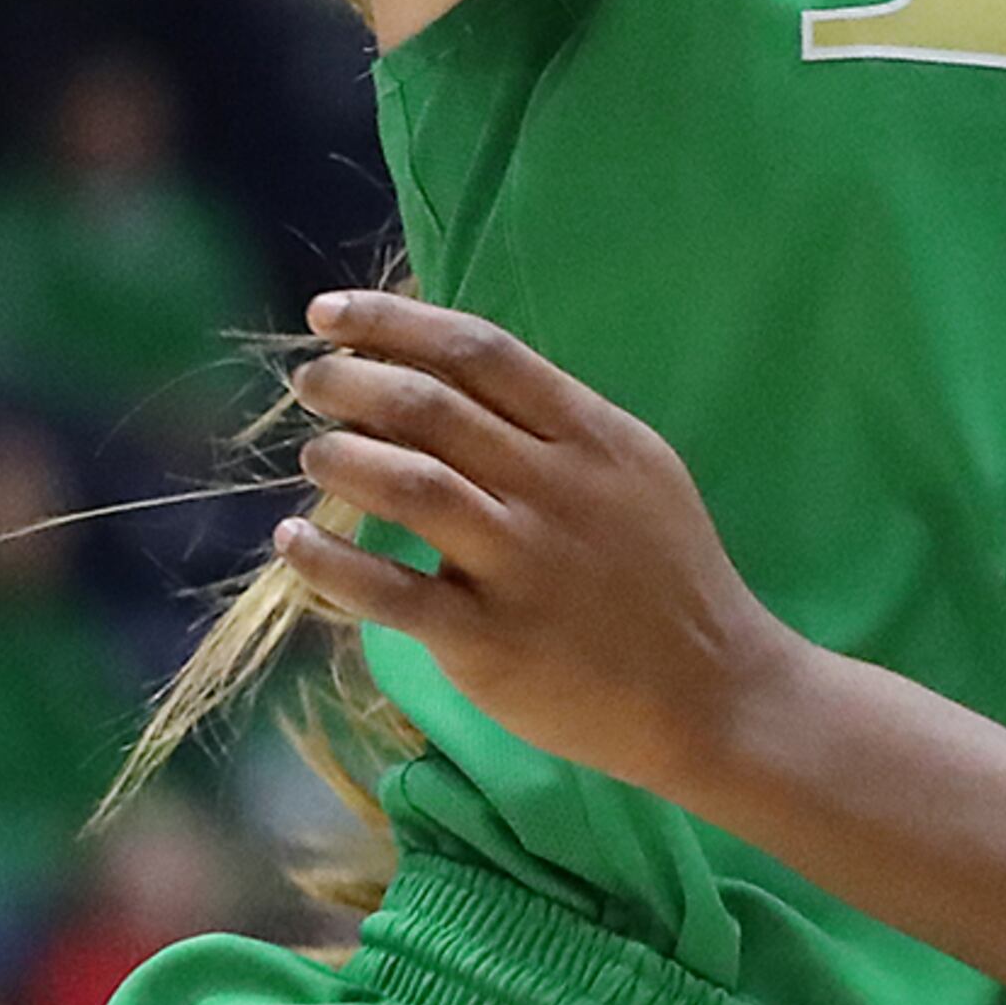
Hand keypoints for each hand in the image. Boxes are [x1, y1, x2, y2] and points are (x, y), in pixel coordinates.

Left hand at [276, 288, 786, 806]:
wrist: (713, 691)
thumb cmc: (667, 576)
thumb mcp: (636, 473)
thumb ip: (554, 427)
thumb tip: (444, 381)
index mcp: (593, 437)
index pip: (479, 352)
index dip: (393, 322)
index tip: (331, 313)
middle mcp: (556, 489)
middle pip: (430, 407)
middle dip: (350, 382)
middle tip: (310, 381)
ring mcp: (522, 564)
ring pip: (408, 484)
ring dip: (341, 457)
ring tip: (314, 454)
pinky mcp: (490, 640)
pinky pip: (390, 591)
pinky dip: (327, 564)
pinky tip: (292, 544)